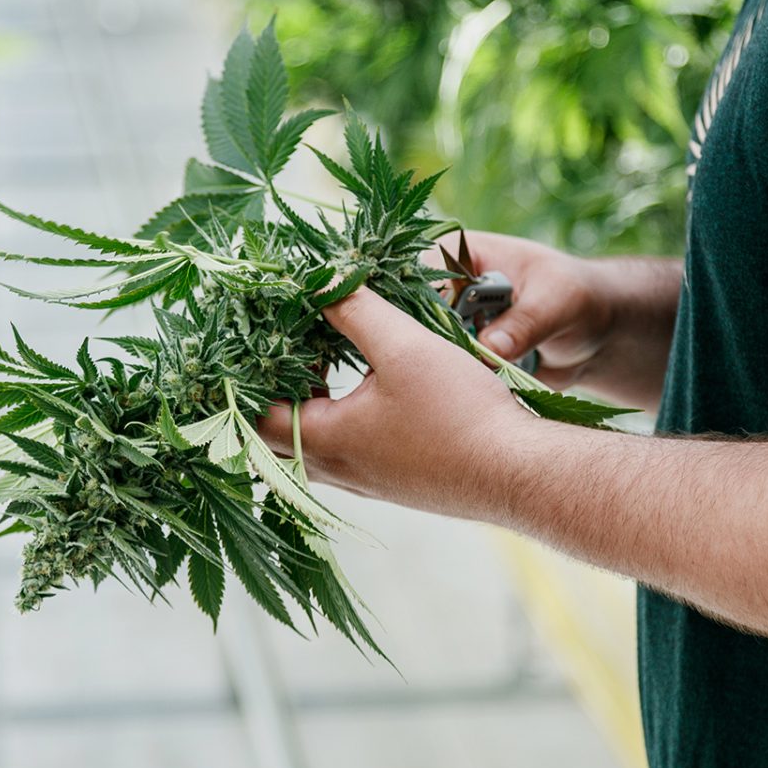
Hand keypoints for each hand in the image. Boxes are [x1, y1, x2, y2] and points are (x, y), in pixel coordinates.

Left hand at [257, 288, 534, 519]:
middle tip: (286, 345)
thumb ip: (354, 311)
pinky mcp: (394, 483)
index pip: (254, 415)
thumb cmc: (460, 413)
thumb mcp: (403, 346)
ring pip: (313, 445)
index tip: (262, 336)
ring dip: (309, 404)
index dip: (247, 376)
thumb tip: (319, 283)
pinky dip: (339, 419)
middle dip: (273, 388)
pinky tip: (368, 389)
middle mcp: (337, 471)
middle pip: (277, 434)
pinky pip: (346, 453)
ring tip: (323, 360)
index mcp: (325, 441)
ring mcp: (366, 482)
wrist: (520, 474)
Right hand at [432, 230, 615, 390]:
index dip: (421, 308)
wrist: (594, 332)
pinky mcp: (459, 357)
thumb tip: (488, 350)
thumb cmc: (577, 296)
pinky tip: (471, 398)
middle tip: (458, 370)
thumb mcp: (557, 301)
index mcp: (459, 257)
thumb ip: (524, 323)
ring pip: (425, 351)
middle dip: (430, 346)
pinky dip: (457, 389)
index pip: (421, 278)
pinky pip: (446, 376)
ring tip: (470, 385)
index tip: (437, 340)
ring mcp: (449, 327)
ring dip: (445, 371)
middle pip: (414, 319)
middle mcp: (445, 291)